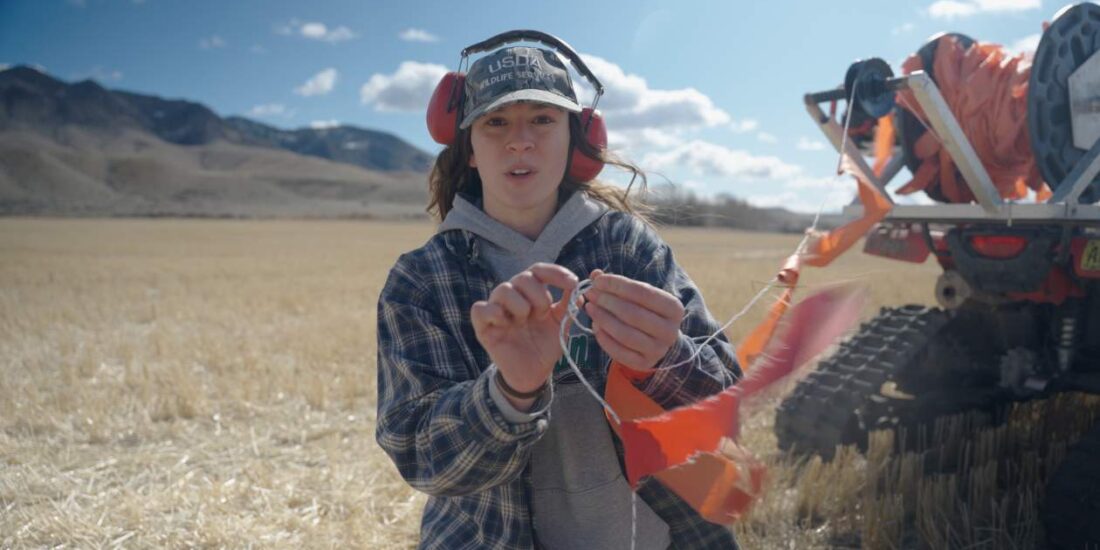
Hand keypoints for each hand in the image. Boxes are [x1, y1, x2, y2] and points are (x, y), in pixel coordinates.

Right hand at [471, 263, 577, 407]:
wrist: (534, 373)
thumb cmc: (545, 345)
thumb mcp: (561, 325)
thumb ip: (569, 305)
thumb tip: (578, 287)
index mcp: (531, 293)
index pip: (539, 271)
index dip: (555, 273)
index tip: (572, 283)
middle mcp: (513, 297)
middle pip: (522, 278)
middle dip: (539, 295)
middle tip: (543, 314)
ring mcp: (497, 310)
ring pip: (503, 289)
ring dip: (519, 304)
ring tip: (524, 320)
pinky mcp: (483, 326)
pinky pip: (479, 309)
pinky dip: (493, 312)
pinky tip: (504, 322)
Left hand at [583, 269, 683, 372]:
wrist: (656, 341)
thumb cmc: (645, 311)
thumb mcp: (638, 296)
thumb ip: (618, 285)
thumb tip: (596, 275)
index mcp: (674, 308)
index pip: (643, 292)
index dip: (617, 285)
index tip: (598, 281)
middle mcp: (670, 330)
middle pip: (633, 314)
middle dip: (607, 301)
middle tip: (590, 294)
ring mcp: (658, 350)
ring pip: (625, 334)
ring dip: (603, 318)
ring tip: (590, 307)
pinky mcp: (643, 363)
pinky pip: (619, 352)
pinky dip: (604, 338)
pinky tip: (595, 326)